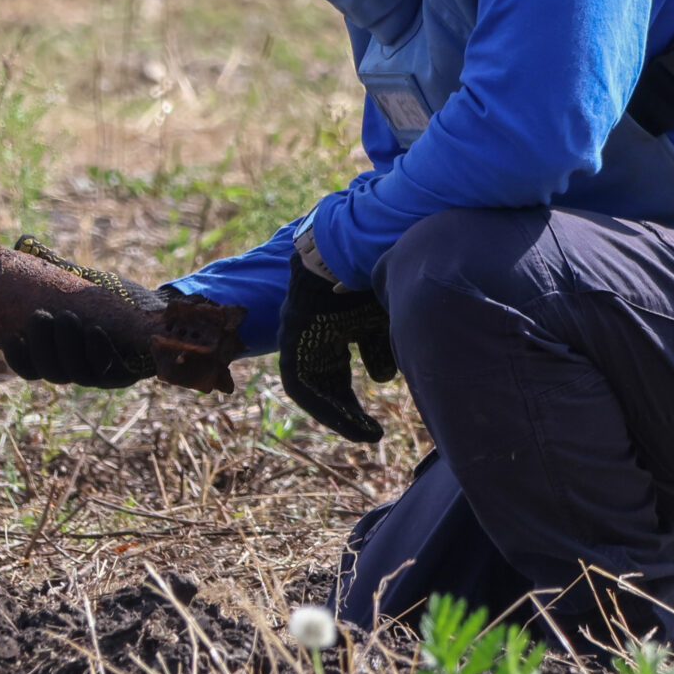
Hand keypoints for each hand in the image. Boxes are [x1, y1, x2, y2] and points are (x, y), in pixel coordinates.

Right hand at [0, 238, 209, 390]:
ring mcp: (101, 377)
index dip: (18, 357)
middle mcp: (77, 370)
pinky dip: (98, 350)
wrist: (157, 307)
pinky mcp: (125, 376)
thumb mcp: (81, 283)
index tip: (13, 335)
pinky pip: (106, 372)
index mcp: (60, 354)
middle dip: (41, 345)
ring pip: (75, 374)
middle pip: (50, 372)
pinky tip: (95, 329)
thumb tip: (24, 241)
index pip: (31, 368)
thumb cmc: (115, 297)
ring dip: (66, 347)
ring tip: (67, 317)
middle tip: (40, 316)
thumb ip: (54, 268)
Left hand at [275, 247, 396, 442]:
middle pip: (321, 382)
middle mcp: (308, 331)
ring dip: (334, 412)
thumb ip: (381, 347)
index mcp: (329, 328)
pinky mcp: (291, 331)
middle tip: (369, 433)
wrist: (357, 241)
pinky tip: (346, 416)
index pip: (334, 374)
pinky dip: (322, 402)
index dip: (349, 402)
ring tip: (363, 432)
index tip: (373, 426)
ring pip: (307, 386)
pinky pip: (299, 380)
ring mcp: (295, 331)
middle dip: (344, 411)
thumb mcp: (382, 317)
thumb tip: (382, 378)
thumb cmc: (372, 276)